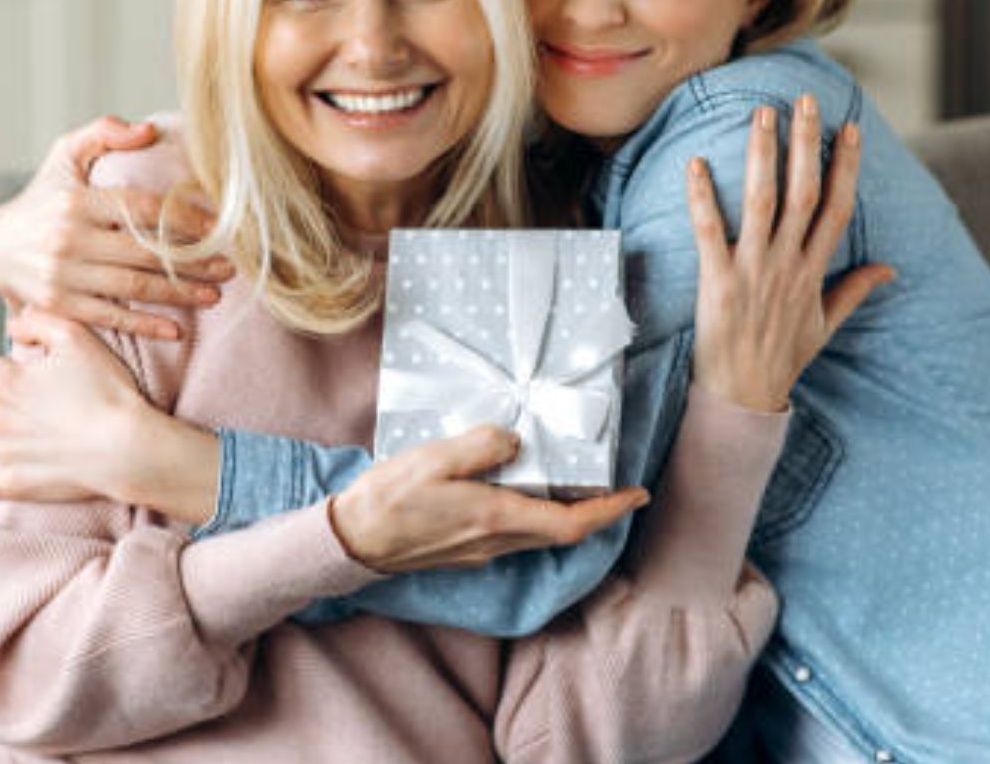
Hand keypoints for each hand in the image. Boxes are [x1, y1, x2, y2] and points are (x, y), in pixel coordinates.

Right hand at [0, 117, 233, 339]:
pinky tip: (175, 329)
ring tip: (213, 295)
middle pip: (145, 252)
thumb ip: (103, 133)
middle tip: (229, 268)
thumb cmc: (44, 197)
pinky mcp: (59, 306)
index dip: (186, 219)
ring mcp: (63, 276)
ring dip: (179, 293)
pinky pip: (110, 318)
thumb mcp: (65, 155)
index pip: (143, 209)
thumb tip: (148, 130)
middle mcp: (68, 239)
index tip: (220, 228)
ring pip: (133, 287)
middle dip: (193, 262)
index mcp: (76, 200)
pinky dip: (144, 325)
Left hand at [0, 315, 220, 522]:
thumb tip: (13, 324)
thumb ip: (38, 321)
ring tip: (27, 433)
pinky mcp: (15, 483)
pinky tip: (1, 469)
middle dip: (8, 400)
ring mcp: (3, 452)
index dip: (21, 370)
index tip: (45, 379)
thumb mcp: (76, 338)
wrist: (126, 446)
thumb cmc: (107, 390)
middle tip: (43, 405)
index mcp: (8, 380)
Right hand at [329, 426, 650, 573]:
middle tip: (613, 482)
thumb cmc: (388, 500)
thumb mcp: (434, 459)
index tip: (637, 495)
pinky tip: (520, 489)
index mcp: (495, 517)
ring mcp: (481, 549)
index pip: (571, 522)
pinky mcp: (466, 549)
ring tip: (572, 479)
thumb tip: (514, 440)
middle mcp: (495, 540)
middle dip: (594, 509)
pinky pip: (514, 532)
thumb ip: (480, 445)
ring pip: (538, 533)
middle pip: (561, 530)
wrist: (352, 541)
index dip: (610, 510)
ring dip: (564, 511)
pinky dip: (532, 512)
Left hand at [685, 96, 894, 411]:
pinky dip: (702, 198)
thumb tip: (889, 268)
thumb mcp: (824, 325)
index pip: (837, 208)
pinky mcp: (717, 282)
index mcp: (813, 272)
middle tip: (803, 101)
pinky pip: (709, 232)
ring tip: (761, 115)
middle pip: (804, 194)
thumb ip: (854, 290)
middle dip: (806, 144)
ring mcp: (753, 271)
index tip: (850, 129)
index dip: (844, 167)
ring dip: (763, 157)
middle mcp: (787, 265)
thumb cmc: (781, 360)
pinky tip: (694, 164)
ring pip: (763, 203)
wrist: (744, 396)